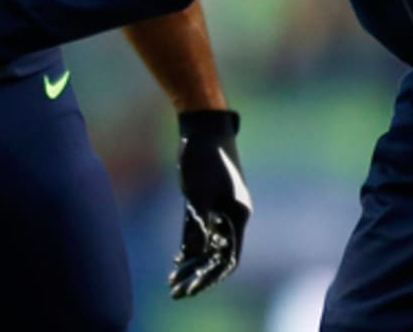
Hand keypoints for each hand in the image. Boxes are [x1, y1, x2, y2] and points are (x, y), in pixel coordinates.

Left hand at [169, 109, 250, 298]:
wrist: (203, 123)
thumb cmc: (204, 156)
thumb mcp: (198, 193)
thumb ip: (198, 226)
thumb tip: (194, 256)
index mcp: (238, 215)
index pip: (228, 257)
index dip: (211, 276)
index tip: (193, 289)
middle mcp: (233, 214)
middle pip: (218, 254)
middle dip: (200, 274)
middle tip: (178, 290)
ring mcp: (222, 206)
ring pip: (209, 242)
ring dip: (193, 262)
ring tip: (174, 279)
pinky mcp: (208, 197)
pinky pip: (202, 229)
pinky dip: (191, 244)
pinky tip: (178, 258)